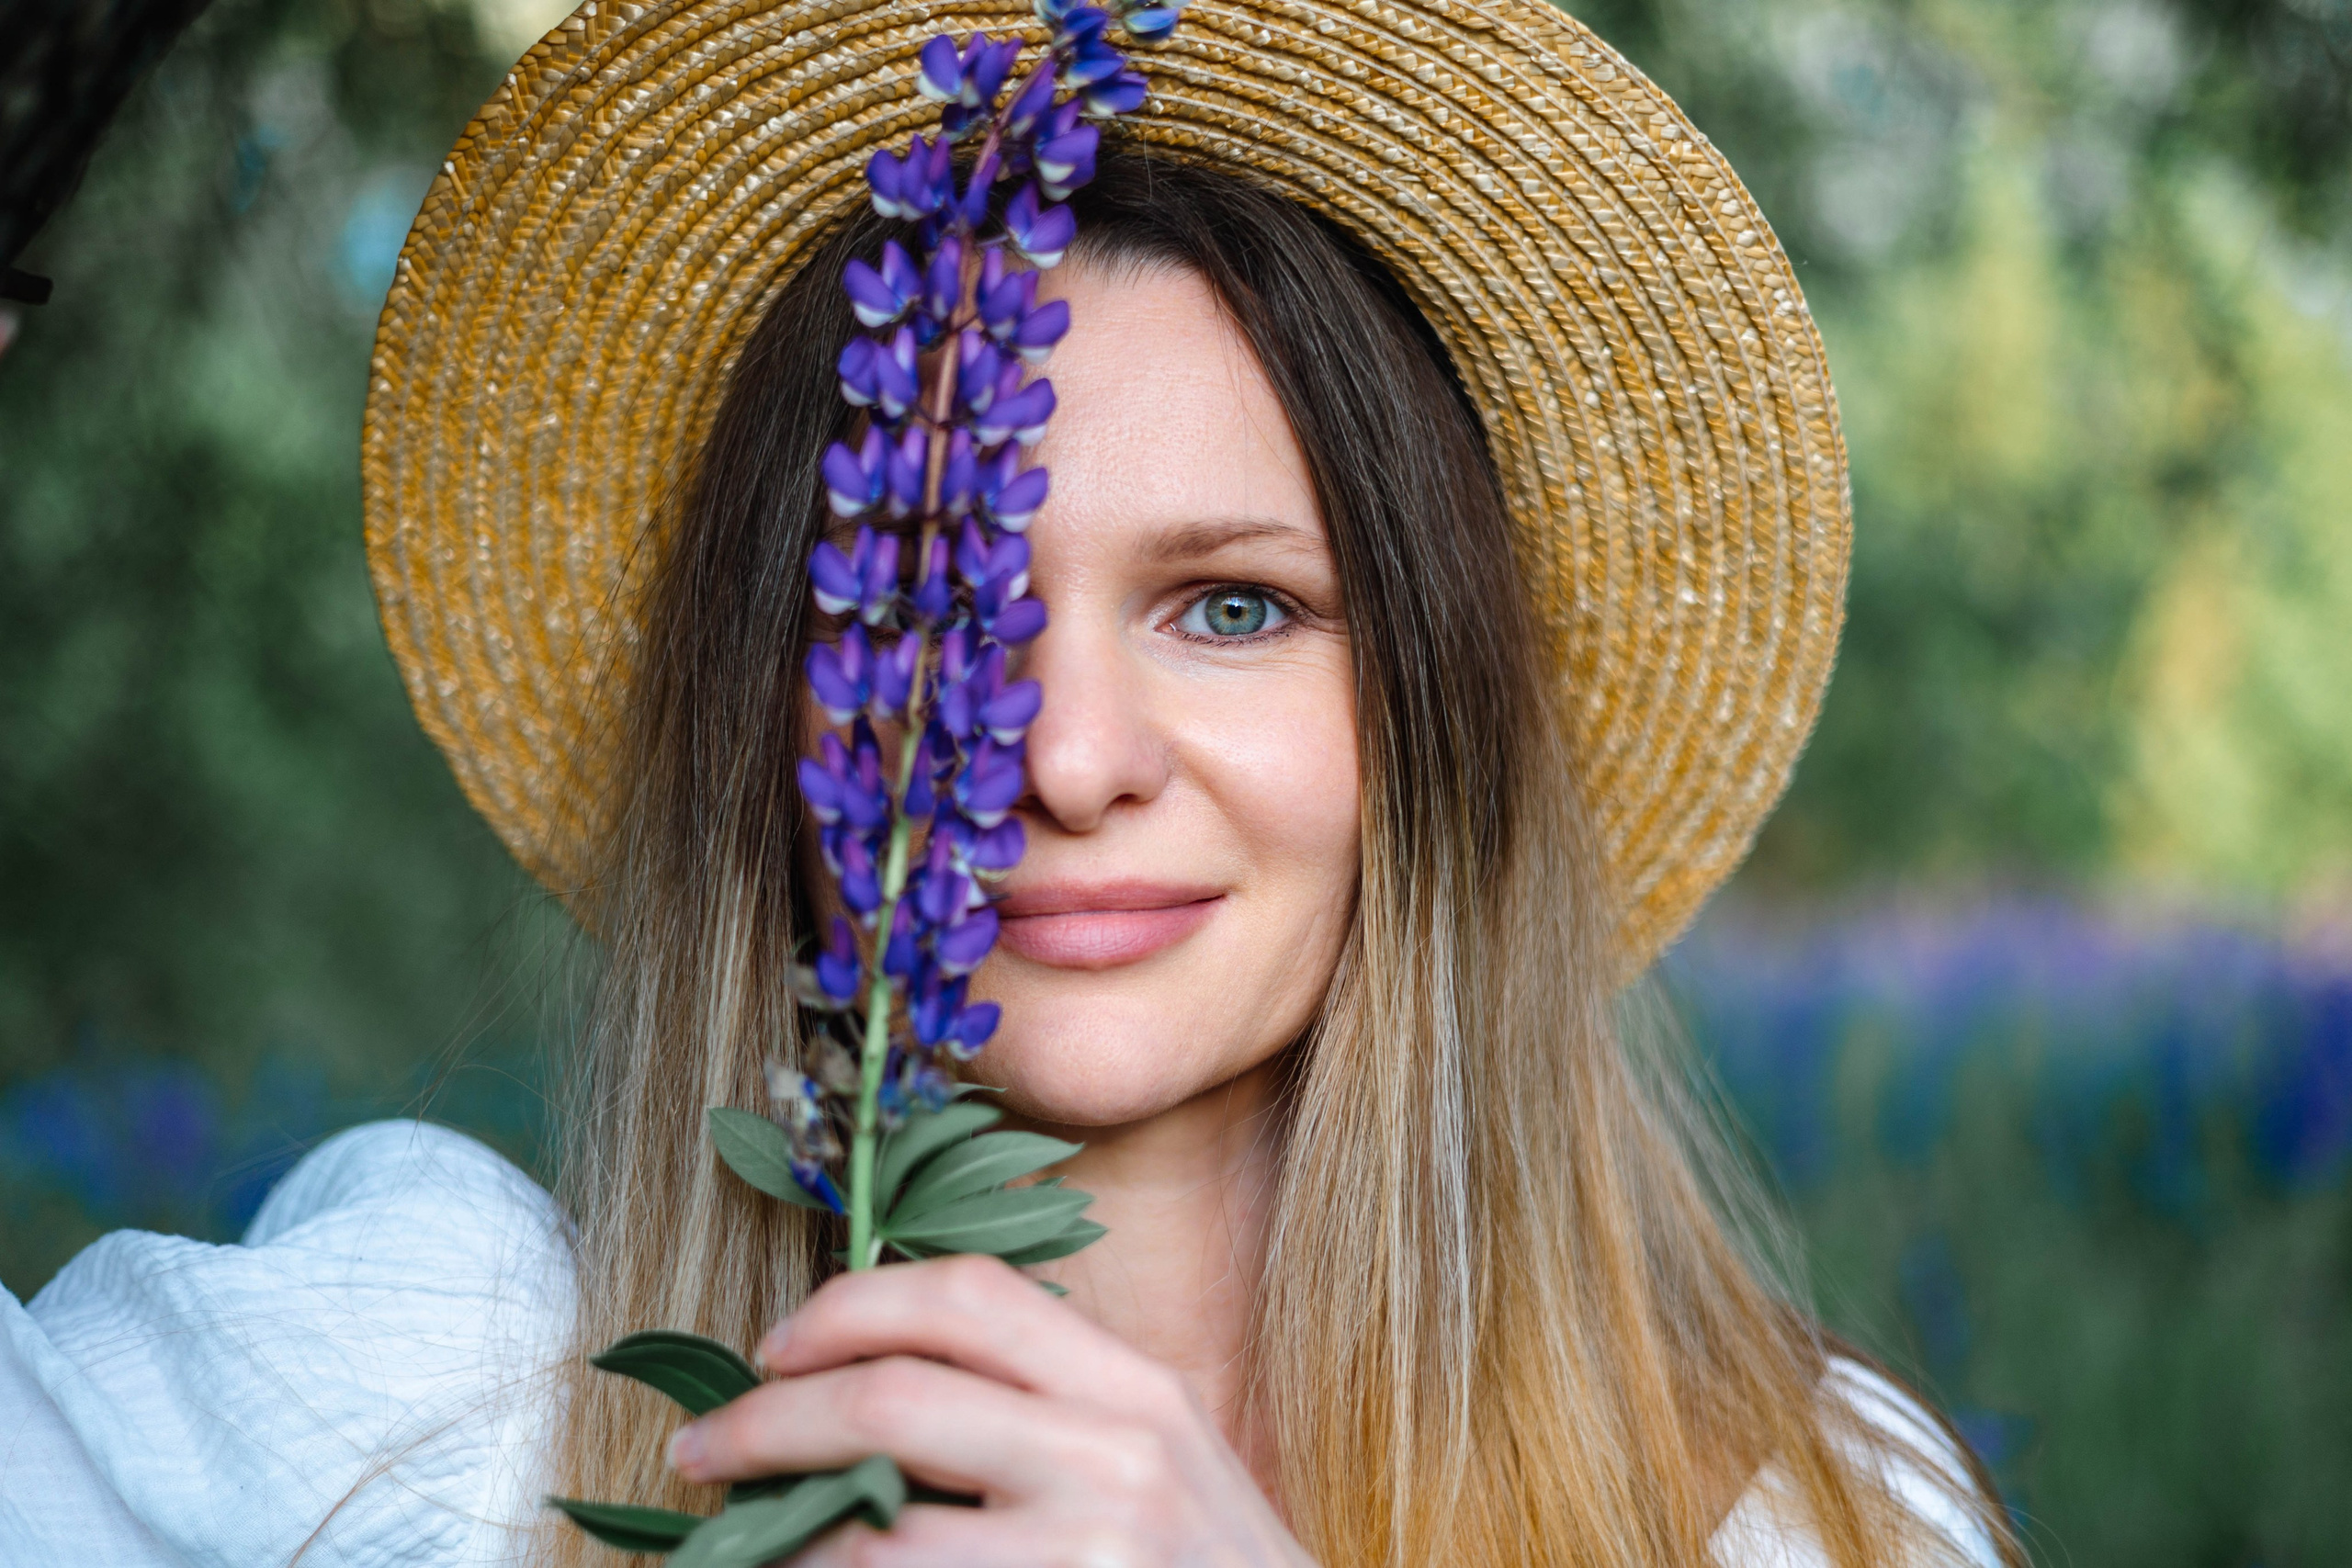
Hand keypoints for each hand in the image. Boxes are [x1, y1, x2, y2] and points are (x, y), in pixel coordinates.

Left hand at [664, 1254, 1315, 1567]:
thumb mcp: (1161, 1460)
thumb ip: (1051, 1405)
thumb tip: (875, 1374)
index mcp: (1137, 1390)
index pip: (969, 1295)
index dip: (848, 1306)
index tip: (774, 1348)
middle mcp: (1118, 1459)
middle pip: (893, 1398)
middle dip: (766, 1422)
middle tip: (701, 1450)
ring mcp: (1086, 1559)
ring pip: (870, 1541)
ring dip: (775, 1545)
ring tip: (736, 1552)